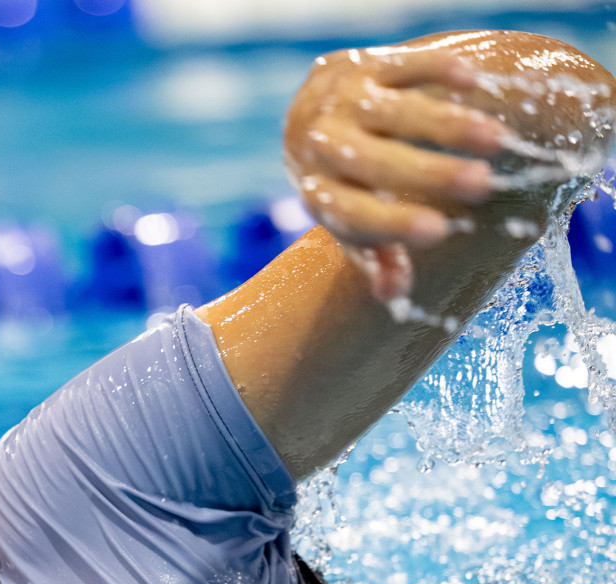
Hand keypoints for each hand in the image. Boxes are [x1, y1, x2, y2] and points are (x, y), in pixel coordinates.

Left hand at [284, 45, 507, 302]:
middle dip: (428, 174)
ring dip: (446, 125)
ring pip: (394, 111)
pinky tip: (471, 81)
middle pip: (373, 162)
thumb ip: (377, 257)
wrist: (310, 112)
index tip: (439, 232)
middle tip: (482, 185)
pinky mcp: (365, 64)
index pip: (350, 213)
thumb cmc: (345, 181)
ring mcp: (343, 102)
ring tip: (495, 139)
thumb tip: (395, 296)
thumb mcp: (352, 220)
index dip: (391, 223)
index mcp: (319, 192)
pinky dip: (435, 70)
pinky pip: (402, 65)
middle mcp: (323, 145)